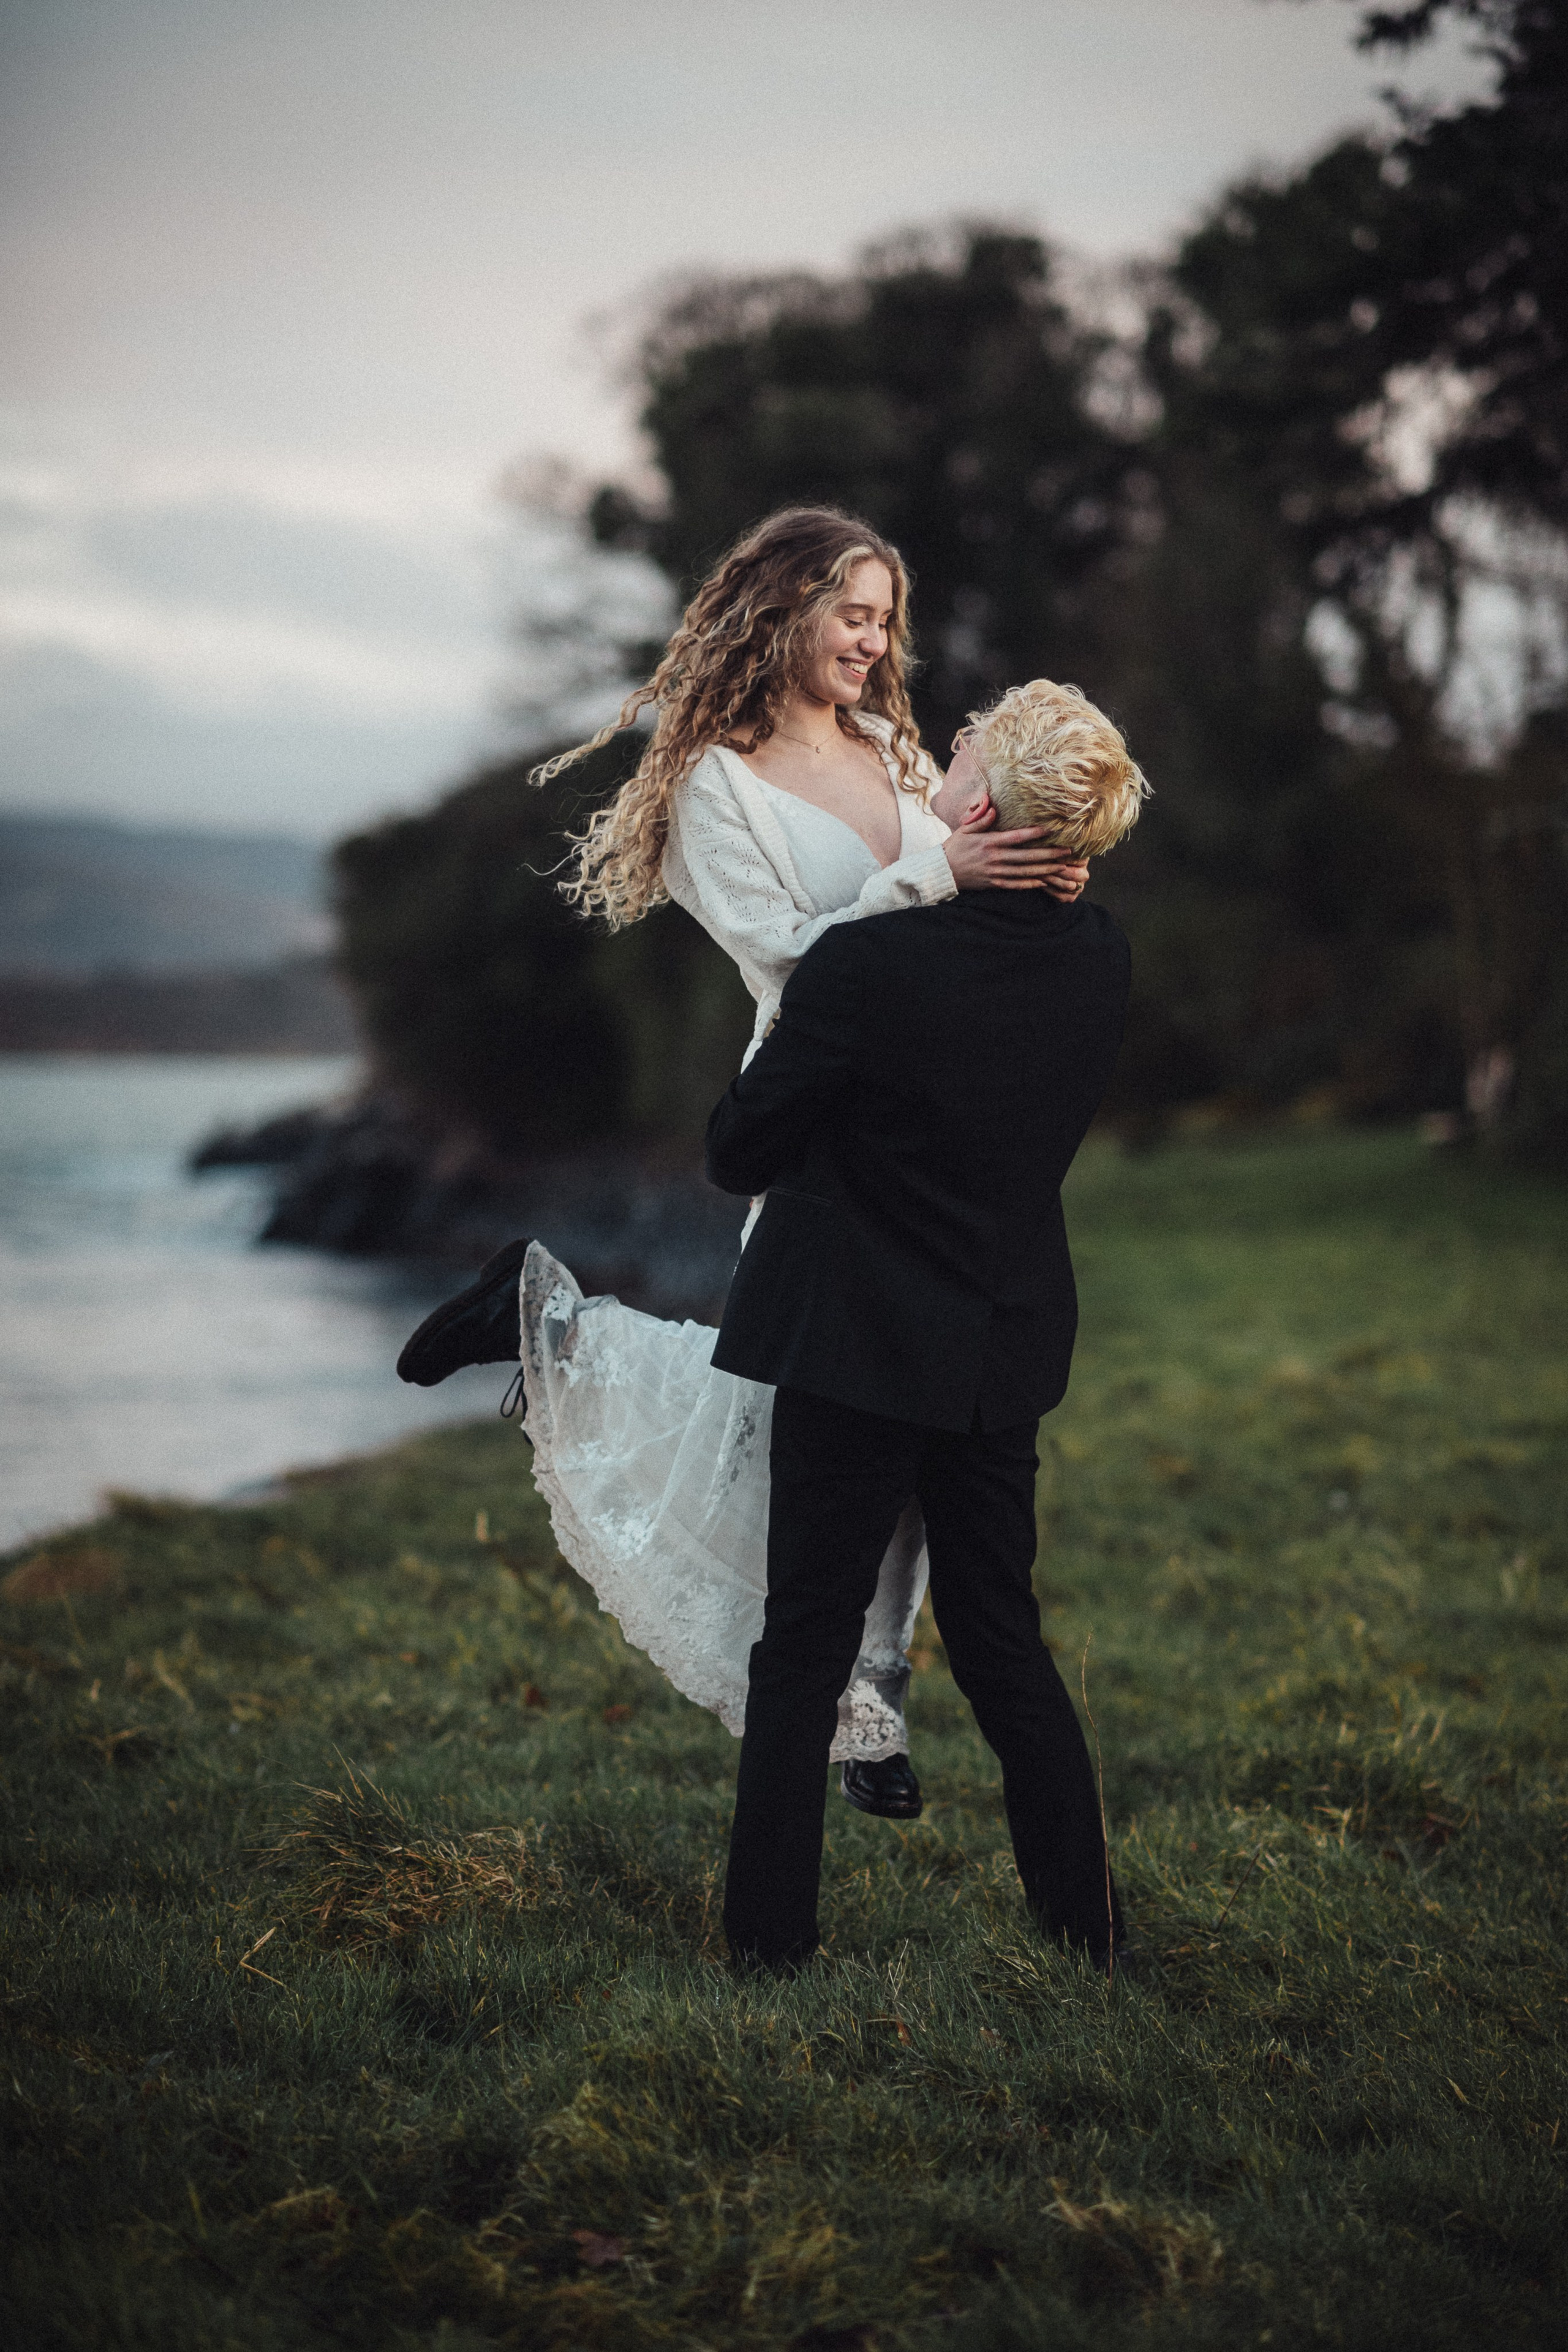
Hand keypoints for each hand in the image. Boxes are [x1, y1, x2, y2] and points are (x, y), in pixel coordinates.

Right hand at [942, 800, 1088, 896]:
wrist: (942, 871)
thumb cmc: (954, 847)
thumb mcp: (965, 829)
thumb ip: (980, 818)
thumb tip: (992, 807)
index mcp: (990, 843)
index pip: (1017, 837)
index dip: (1035, 833)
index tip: (1051, 829)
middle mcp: (995, 859)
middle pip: (1027, 856)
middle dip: (1049, 854)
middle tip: (1068, 851)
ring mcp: (995, 873)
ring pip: (1025, 872)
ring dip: (1045, 870)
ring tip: (1061, 866)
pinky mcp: (994, 884)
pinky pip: (1015, 885)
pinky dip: (1030, 884)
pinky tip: (1043, 881)